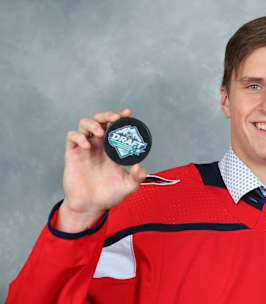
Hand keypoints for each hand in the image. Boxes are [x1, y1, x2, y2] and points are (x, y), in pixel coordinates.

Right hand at [57, 109, 146, 232]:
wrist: (91, 206)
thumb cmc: (109, 195)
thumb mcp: (129, 186)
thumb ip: (137, 177)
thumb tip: (139, 166)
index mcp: (113, 148)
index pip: (116, 127)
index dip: (121, 117)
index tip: (128, 113)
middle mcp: (99, 145)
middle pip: (100, 120)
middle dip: (106, 115)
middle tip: (114, 118)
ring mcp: (86, 148)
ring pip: (84, 124)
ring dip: (92, 123)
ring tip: (100, 133)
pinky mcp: (73, 154)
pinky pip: (72, 137)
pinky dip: (78, 136)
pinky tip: (87, 145)